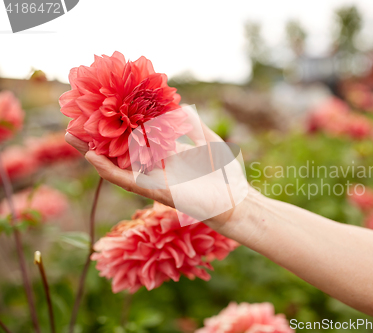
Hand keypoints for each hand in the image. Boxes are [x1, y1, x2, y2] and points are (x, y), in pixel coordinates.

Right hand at [65, 116, 248, 225]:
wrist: (235, 200)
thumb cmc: (225, 174)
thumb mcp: (209, 142)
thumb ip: (194, 125)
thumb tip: (182, 105)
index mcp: (167, 153)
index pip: (138, 136)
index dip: (121, 124)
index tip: (105, 107)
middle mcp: (156, 166)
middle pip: (121, 150)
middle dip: (99, 137)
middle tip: (76, 120)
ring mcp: (154, 179)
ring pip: (117, 166)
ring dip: (94, 152)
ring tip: (72, 136)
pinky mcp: (156, 192)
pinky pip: (128, 182)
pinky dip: (110, 171)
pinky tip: (93, 158)